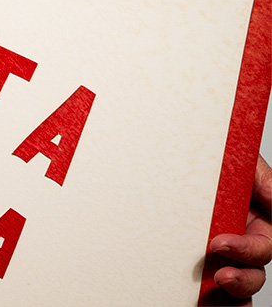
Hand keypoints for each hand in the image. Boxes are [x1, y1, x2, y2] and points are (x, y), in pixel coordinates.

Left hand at [210, 154, 270, 302]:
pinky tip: (203, 302)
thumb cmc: (218, 161)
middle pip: (254, 274)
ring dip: (229, 294)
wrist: (185, 157)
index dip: (245, 251)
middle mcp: (244, 241)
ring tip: (209, 292)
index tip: (219, 244)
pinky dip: (215, 301)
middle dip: (241, 280)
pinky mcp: (205, 263)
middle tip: (219, 276)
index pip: (262, 247)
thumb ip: (263, 180)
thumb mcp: (241, 163)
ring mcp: (224, 255)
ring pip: (238, 287)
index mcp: (257, 222)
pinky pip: (215, 292)